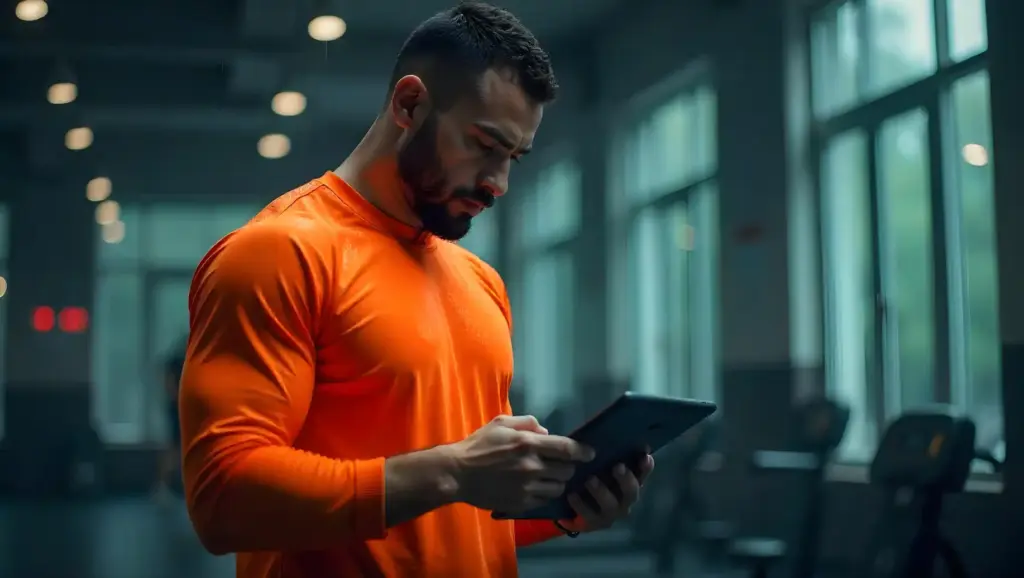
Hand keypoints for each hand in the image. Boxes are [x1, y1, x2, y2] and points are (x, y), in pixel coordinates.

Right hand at [448, 415, 594, 513]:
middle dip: (568, 466)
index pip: (566, 448)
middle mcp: (531, 467)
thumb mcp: (501, 423)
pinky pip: (544, 500)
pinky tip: (537, 489)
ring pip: (558, 488)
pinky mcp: (520, 503)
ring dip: (558, 482)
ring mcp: (527, 488)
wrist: (457, 474)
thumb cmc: (478, 445)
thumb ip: (527, 423)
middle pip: (567, 470)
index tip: (590, 453)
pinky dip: (545, 494)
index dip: (583, 451)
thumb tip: (546, 431)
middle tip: (561, 465)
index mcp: (528, 444)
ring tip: (549, 478)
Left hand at [559, 454, 654, 532]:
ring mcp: (612, 513)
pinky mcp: (595, 522)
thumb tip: (604, 430)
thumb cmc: (594, 475)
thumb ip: (606, 452)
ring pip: (612, 506)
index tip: (644, 457)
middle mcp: (625, 499)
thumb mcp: (601, 464)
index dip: (646, 467)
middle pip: (632, 492)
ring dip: (602, 492)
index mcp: (630, 481)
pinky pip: (589, 516)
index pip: (643, 473)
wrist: (579, 505)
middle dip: (626, 480)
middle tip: (617, 467)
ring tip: (590, 480)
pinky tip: (571, 494)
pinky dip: (581, 505)